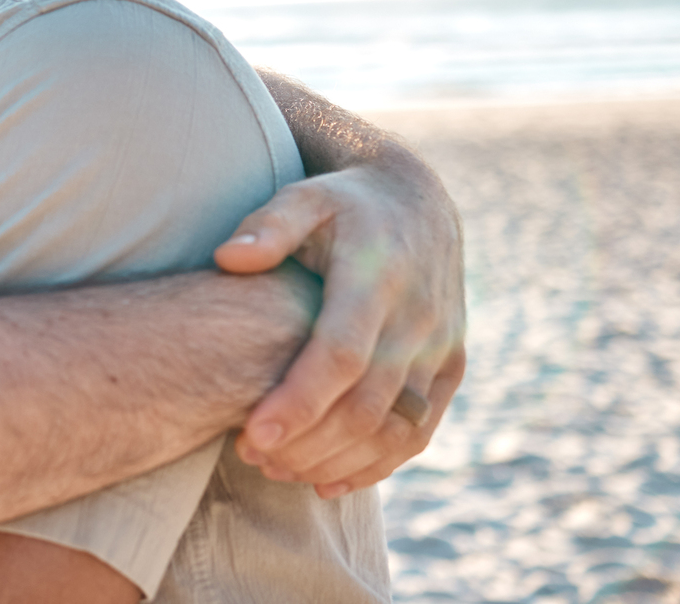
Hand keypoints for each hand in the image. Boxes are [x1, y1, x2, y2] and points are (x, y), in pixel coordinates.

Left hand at [213, 164, 466, 495]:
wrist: (417, 202)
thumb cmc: (341, 204)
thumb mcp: (304, 198)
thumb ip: (267, 225)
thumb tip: (228, 258)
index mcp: (378, 277)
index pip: (341, 354)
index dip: (300, 400)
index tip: (252, 433)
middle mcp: (418, 317)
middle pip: (368, 403)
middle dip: (309, 441)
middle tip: (249, 456)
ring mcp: (441, 346)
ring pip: (396, 428)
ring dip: (339, 460)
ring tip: (277, 470)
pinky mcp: (451, 366)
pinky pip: (421, 431)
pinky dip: (379, 464)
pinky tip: (328, 481)